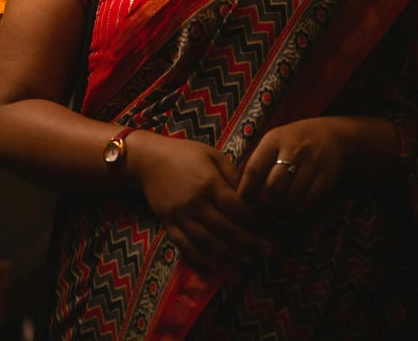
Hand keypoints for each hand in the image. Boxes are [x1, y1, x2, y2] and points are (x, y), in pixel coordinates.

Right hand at [133, 134, 273, 270]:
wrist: (148, 159)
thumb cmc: (184, 153)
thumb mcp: (212, 154)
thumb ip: (232, 173)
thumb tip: (251, 192)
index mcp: (208, 183)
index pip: (236, 208)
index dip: (255, 220)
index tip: (269, 226)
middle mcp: (195, 203)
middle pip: (226, 229)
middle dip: (249, 242)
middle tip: (267, 251)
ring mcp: (180, 216)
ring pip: (208, 242)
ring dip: (230, 254)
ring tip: (247, 260)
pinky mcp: (168, 224)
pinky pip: (185, 245)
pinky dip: (200, 257)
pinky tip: (215, 263)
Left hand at [237, 117, 348, 213]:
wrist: (332, 134)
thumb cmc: (294, 140)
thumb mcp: (274, 140)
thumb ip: (260, 161)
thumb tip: (242, 191)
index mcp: (274, 139)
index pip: (254, 169)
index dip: (246, 190)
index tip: (243, 200)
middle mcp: (293, 150)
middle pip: (273, 187)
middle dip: (264, 204)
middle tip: (260, 210)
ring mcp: (312, 163)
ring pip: (291, 197)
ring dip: (280, 210)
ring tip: (275, 212)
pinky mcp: (327, 176)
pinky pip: (308, 201)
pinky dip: (297, 210)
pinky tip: (291, 209)